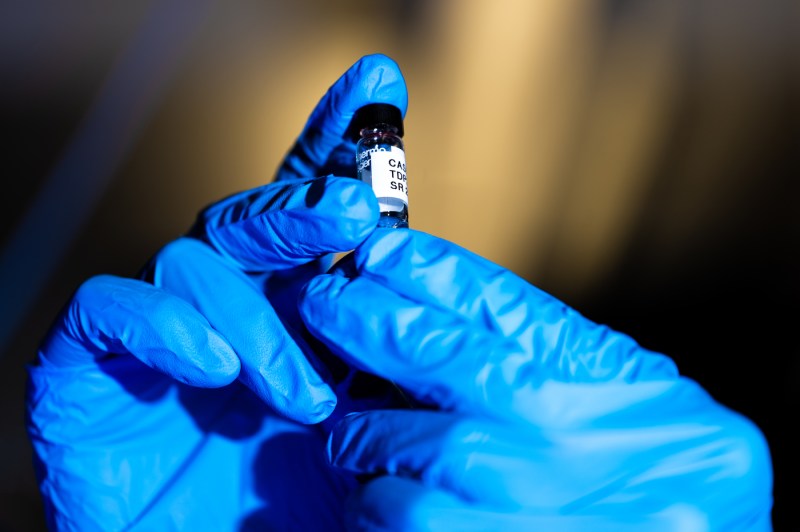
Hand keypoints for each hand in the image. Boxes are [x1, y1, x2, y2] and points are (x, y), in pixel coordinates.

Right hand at [26, 54, 407, 530]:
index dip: (335, 140)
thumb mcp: (367, 427)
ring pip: (194, 260)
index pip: (306, 203)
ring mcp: (155, 330)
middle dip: (304, 208)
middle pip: (253, 214)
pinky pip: (109, 309)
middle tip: (355, 214)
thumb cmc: (299, 510)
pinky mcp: (87, 366)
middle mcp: (222, 303)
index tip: (377, 84)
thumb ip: (387, 352)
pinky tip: (212, 369)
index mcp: (286, 304)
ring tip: (305, 396)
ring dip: (256, 320)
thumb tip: (431, 288)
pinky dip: (162, 327)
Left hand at [299, 229, 772, 529]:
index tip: (379, 248)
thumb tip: (451, 318)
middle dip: (373, 324)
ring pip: (413, 449)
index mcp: (617, 388)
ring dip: (368, 438)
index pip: (501, 306)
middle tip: (326, 303)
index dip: (430, 270)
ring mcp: (546, 505)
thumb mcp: (638, 407)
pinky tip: (378, 499)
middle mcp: (579, 438)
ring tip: (352, 437)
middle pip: (445, 360)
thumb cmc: (666, 485)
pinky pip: (412, 520)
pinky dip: (380, 505)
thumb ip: (557, 363)